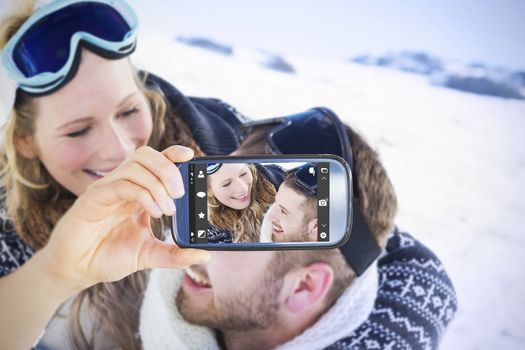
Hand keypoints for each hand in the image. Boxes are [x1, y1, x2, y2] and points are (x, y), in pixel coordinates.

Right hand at [39, 145, 209, 294]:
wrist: (76, 270)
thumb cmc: (108, 257)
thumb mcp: (149, 255)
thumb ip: (176, 255)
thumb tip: (205, 256)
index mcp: (137, 192)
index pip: (155, 161)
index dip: (172, 154)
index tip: (190, 156)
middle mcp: (123, 185)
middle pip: (146, 156)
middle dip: (168, 169)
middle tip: (180, 194)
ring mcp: (107, 189)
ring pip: (135, 166)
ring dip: (158, 184)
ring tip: (167, 208)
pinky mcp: (94, 198)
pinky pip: (122, 184)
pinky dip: (143, 194)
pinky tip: (153, 212)